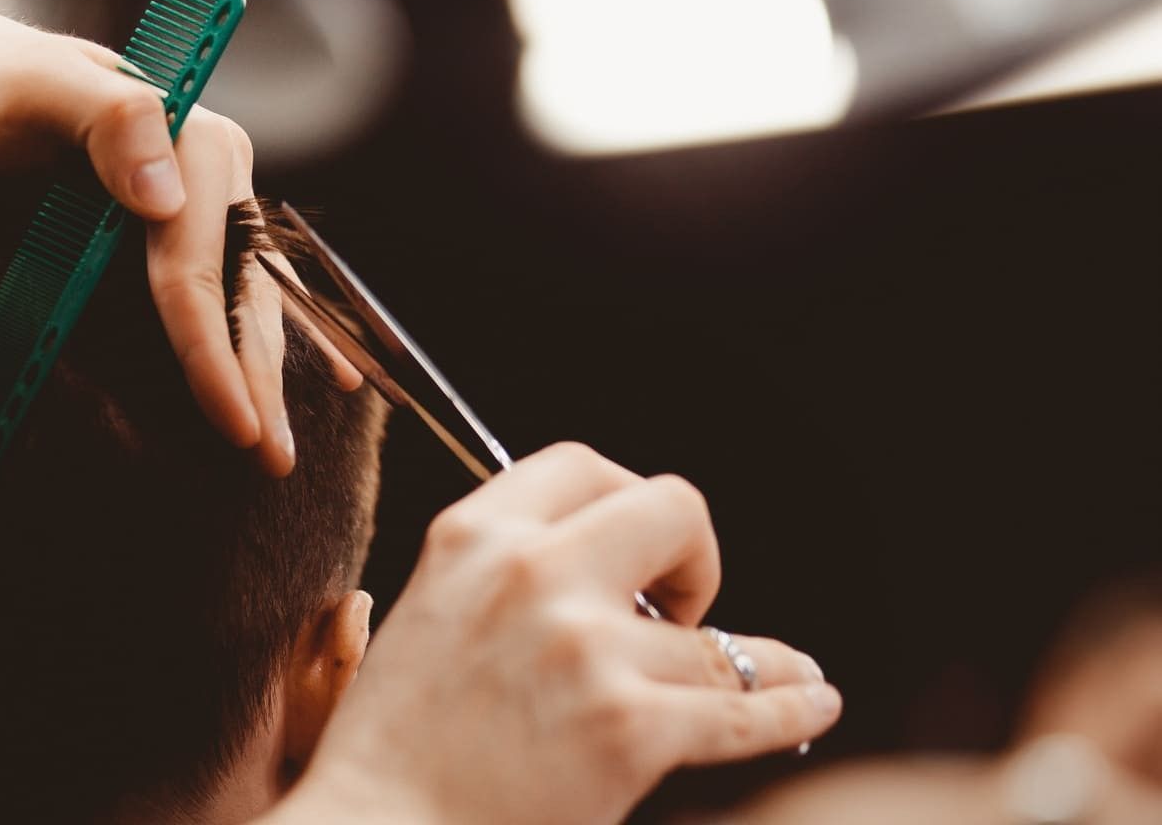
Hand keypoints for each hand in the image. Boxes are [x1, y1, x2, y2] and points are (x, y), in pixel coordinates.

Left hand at [0, 0, 356, 473]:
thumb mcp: (31, 92)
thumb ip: (107, 120)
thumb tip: (165, 198)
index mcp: (194, 143)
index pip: (203, 268)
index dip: (215, 349)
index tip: (232, 421)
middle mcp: (213, 177)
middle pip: (241, 292)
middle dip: (257, 380)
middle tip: (273, 461)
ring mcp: (201, 208)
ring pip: (247, 302)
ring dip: (264, 376)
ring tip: (277, 448)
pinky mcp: (177, 232)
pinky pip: (232, 293)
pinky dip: (265, 339)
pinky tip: (327, 375)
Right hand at [281, 444, 841, 824]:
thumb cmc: (396, 741)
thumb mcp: (431, 611)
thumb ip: (507, 570)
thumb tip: (611, 571)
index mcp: (475, 534)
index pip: (583, 465)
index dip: (627, 498)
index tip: (639, 547)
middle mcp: (534, 572)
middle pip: (670, 509)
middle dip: (695, 555)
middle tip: (684, 604)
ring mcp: (587, 648)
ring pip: (717, 637)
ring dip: (761, 656)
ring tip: (787, 668)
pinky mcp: (629, 730)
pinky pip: (742, 710)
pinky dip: (791, 707)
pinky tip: (811, 700)